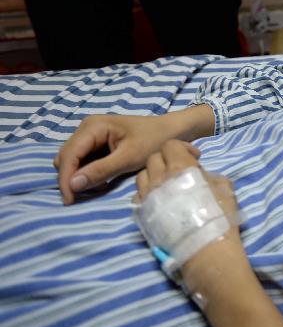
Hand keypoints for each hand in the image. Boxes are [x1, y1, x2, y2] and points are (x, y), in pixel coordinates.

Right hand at [55, 106, 215, 204]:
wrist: (172, 131)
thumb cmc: (154, 140)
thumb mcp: (129, 157)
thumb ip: (101, 170)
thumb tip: (73, 185)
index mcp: (93, 126)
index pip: (69, 154)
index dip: (66, 178)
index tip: (69, 200)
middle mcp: (87, 128)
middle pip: (66, 157)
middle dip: (71, 178)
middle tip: (80, 198)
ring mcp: (91, 135)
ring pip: (73, 160)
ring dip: (79, 176)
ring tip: (94, 189)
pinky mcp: (97, 143)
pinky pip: (84, 160)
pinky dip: (88, 173)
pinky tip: (101, 181)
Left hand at [136, 141, 247, 303]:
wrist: (205, 248)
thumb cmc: (219, 215)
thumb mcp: (225, 186)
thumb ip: (209, 174)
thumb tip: (200, 173)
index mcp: (180, 167)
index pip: (170, 145)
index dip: (181, 149)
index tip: (193, 159)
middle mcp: (159, 178)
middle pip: (154, 159)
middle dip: (166, 161)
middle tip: (179, 172)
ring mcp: (147, 197)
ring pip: (141, 176)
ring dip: (153, 177)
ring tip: (166, 187)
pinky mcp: (141, 214)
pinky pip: (137, 197)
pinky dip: (146, 195)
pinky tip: (159, 203)